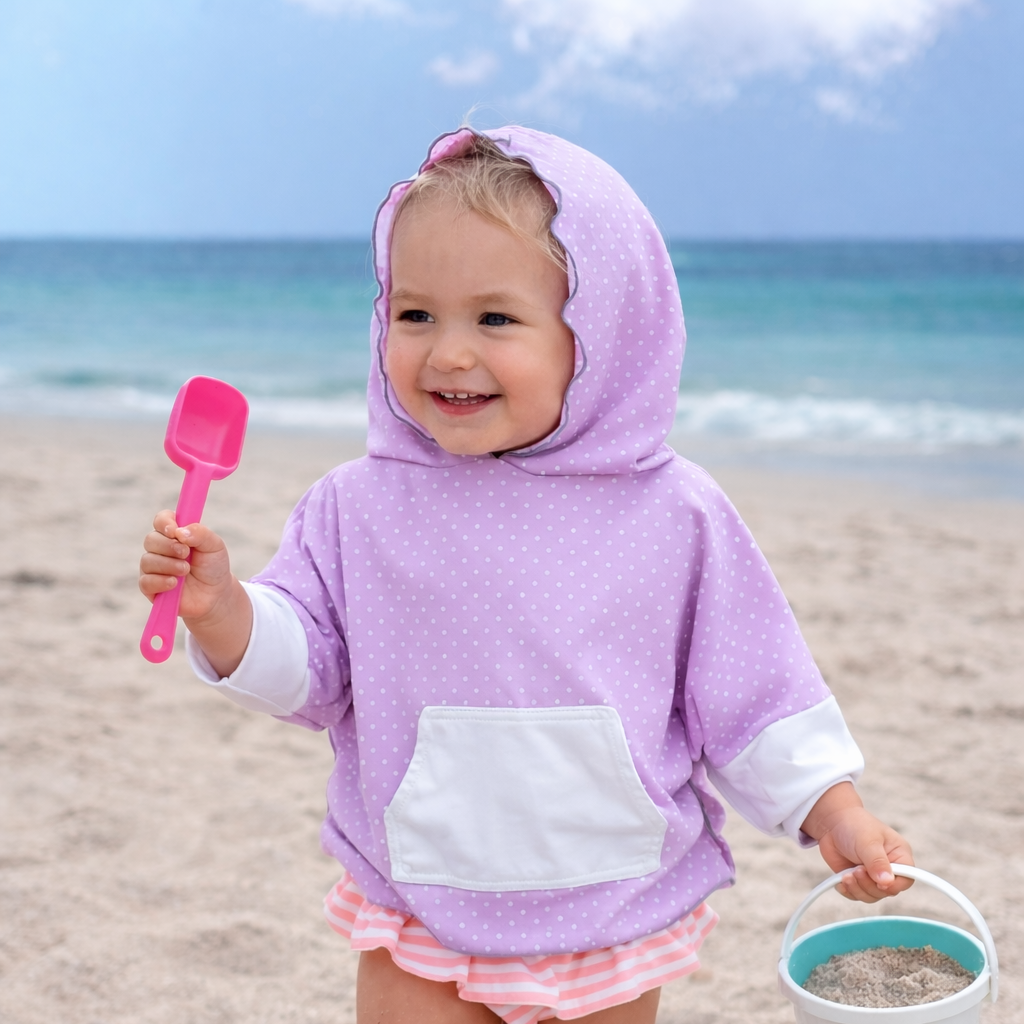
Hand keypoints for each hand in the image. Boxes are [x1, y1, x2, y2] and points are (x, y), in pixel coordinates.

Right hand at [139, 510, 233, 620]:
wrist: (215, 595)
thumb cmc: (213, 566)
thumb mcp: (215, 546)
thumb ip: (201, 534)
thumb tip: (180, 531)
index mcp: (175, 534)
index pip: (161, 520)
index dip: (164, 523)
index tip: (175, 531)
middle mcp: (161, 548)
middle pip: (151, 539)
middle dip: (169, 546)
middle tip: (186, 554)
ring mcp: (154, 567)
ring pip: (147, 560)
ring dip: (168, 565)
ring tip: (186, 571)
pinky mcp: (150, 587)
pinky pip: (145, 581)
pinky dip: (160, 581)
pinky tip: (174, 584)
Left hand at [801, 782, 913, 902]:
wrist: (832, 821)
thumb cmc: (854, 825)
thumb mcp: (868, 841)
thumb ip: (877, 862)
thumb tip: (887, 882)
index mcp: (899, 855)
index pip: (906, 879)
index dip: (893, 885)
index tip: (878, 881)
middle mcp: (889, 868)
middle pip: (887, 891)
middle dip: (869, 885)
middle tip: (856, 871)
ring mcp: (873, 875)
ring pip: (872, 896)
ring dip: (857, 889)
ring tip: (847, 875)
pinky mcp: (858, 880)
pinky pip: (857, 895)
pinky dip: (848, 891)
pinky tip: (841, 881)